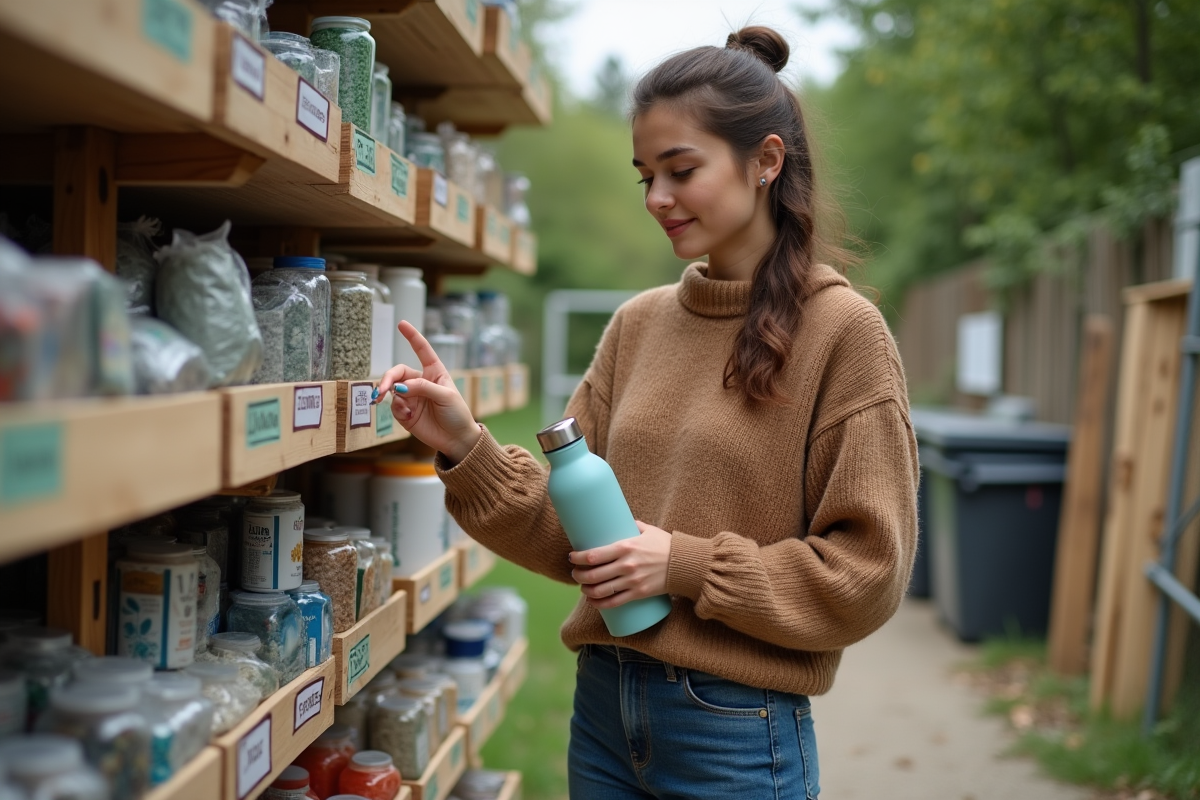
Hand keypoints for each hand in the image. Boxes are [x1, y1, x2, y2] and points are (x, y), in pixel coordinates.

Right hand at [375, 320, 480, 462]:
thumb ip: (423, 387)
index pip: (422, 350)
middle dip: (387, 379)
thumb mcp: (445, 396)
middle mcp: (420, 382)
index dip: (412, 336)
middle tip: (382, 390)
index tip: (402, 323)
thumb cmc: (457, 414)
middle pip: (397, 373)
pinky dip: (397, 409)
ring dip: (389, 395)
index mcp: (434, 372)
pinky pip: (394, 406)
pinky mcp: (406, 413)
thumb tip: (400, 387)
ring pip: (392, 390)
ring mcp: (412, 397)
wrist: (456, 440)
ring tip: (395, 405)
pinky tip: (406, 416)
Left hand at [568, 521, 671, 609]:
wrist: (685, 564)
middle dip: (578, 576)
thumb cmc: (665, 545)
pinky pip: (614, 602)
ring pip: (600, 590)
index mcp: (625, 547)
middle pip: (593, 575)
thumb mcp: (647, 530)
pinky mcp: (638, 594)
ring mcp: (632, 581)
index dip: (578, 558)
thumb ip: (631, 526)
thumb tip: (619, 520)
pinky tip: (592, 602)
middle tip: (575, 573)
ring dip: (586, 591)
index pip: (593, 555)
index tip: (572, 557)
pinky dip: (599, 604)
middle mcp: (626, 565)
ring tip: (582, 587)